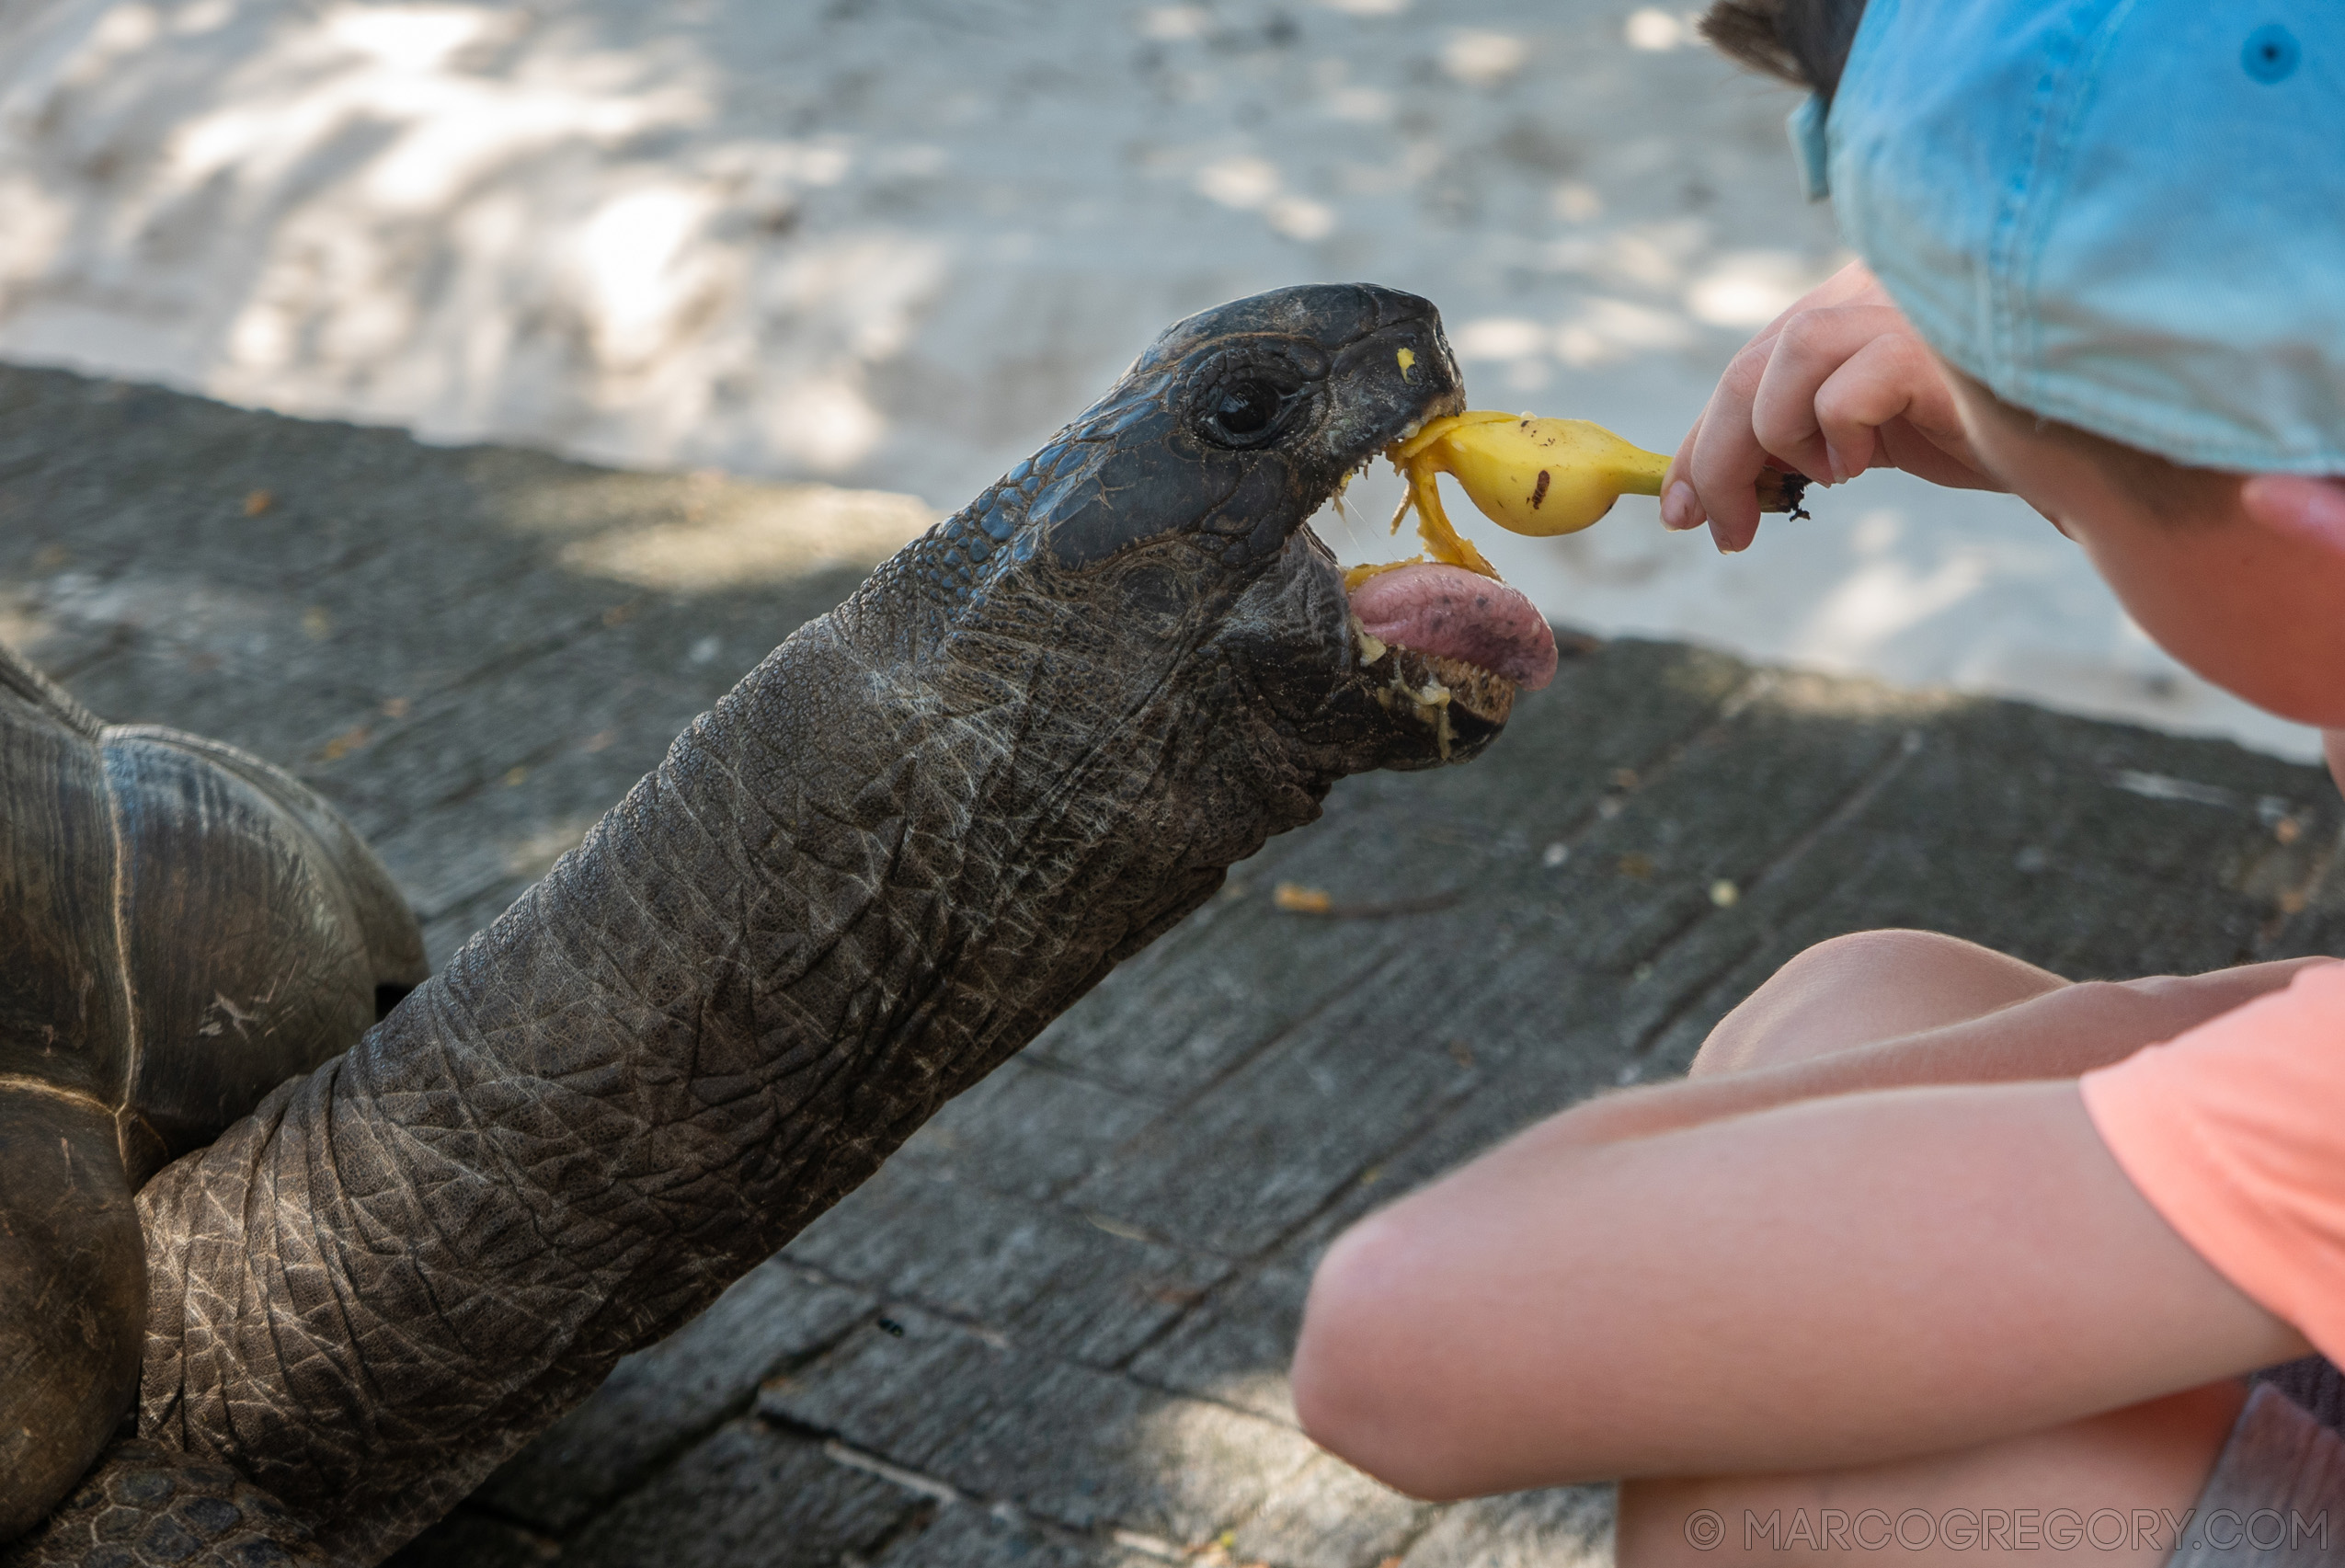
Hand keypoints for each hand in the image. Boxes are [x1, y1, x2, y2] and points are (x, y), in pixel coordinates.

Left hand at [1662, 260, 2004, 552]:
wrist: (2091, 456)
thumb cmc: (1985, 439)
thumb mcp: (1869, 435)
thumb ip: (1796, 439)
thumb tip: (1710, 490)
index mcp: (1854, 299)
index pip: (1751, 360)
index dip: (1702, 437)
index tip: (1682, 506)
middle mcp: (1875, 285)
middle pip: (1750, 365)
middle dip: (1715, 458)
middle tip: (1718, 532)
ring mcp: (1907, 305)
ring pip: (1782, 363)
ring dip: (1772, 443)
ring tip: (1818, 487)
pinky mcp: (1932, 343)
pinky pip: (1842, 389)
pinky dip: (1834, 435)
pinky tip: (1865, 466)